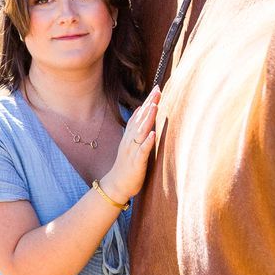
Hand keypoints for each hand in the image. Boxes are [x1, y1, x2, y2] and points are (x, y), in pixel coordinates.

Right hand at [102, 86, 160, 200]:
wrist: (116, 185)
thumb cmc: (127, 165)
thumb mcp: (130, 142)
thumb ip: (135, 126)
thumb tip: (139, 110)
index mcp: (130, 135)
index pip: (139, 114)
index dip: (148, 102)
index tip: (157, 89)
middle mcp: (130, 140)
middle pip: (140, 119)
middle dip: (149, 105)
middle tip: (158, 91)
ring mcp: (132, 150)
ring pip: (140, 132)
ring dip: (147, 119)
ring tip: (154, 106)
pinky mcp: (136, 162)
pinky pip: (142, 151)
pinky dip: (147, 142)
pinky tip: (152, 134)